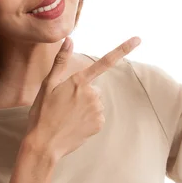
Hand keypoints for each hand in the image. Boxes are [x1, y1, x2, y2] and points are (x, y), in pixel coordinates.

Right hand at [26, 36, 140, 160]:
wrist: (44, 143)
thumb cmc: (42, 113)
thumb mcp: (47, 85)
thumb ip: (61, 61)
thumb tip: (69, 39)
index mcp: (79, 81)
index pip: (104, 61)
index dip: (123, 49)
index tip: (138, 39)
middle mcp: (92, 94)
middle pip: (94, 88)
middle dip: (83, 94)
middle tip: (64, 105)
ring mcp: (97, 109)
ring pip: (96, 103)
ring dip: (85, 107)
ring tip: (67, 116)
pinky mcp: (99, 123)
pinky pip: (97, 116)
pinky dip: (88, 119)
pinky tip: (74, 124)